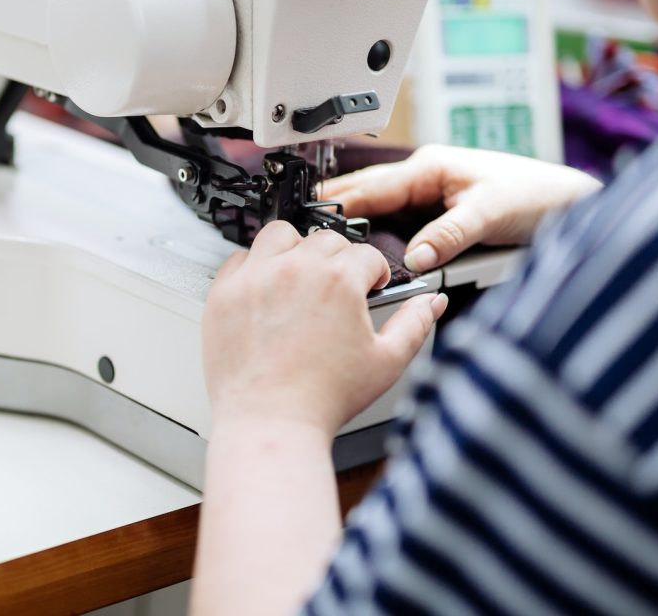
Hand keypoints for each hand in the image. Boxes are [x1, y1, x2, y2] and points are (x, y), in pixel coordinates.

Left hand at [202, 221, 447, 435]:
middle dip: (339, 260)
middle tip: (337, 289)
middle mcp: (295, 270)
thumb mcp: (386, 363)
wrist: (269, 422)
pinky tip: (265, 291)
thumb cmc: (323, 399)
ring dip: (294, 249)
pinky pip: (239, 259)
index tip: (370, 287)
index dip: (375, 273)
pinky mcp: (224, 292)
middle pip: (325, 239)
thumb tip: (433, 303)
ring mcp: (255, 278)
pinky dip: (253, 268)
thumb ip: (414, 324)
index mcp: (338, 281)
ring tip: (300, 277)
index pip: (366, 254)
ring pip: (280, 235)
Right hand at [322, 145, 601, 272]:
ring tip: (319, 234)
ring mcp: (430, 192)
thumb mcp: (489, 213)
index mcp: (430, 166)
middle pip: (367, 191)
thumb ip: (449, 235)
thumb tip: (415, 257)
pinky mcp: (438, 210)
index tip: (310, 215)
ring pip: (379, 204)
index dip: (340, 201)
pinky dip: (374, 227)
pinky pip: (395, 218)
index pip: (373, 186)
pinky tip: (360, 241)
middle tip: (298, 222)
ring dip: (352, 215)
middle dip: (335, 204)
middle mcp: (425, 176)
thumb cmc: (537, 193)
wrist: (570, 201)